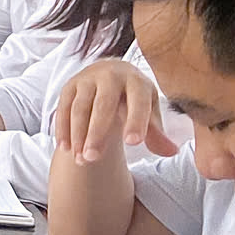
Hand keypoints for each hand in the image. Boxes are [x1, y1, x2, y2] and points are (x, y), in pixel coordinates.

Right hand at [54, 57, 175, 164]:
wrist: (110, 74)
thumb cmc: (134, 99)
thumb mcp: (149, 112)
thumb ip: (157, 133)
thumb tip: (171, 151)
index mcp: (137, 81)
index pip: (138, 101)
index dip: (136, 121)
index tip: (133, 143)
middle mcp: (111, 75)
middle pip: (103, 105)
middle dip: (97, 133)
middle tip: (93, 158)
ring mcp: (87, 79)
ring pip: (79, 109)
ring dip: (78, 136)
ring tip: (81, 160)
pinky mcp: (69, 87)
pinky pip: (63, 110)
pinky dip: (63, 130)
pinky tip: (66, 149)